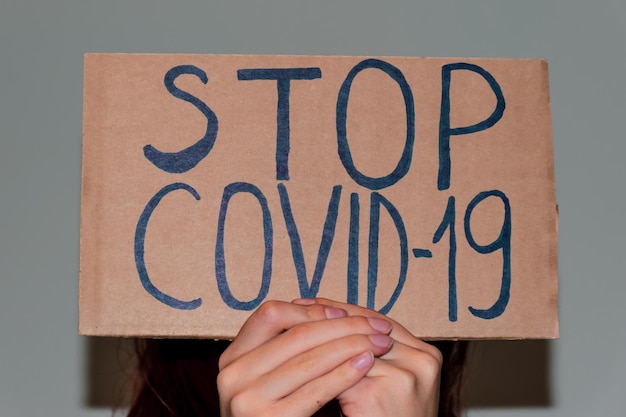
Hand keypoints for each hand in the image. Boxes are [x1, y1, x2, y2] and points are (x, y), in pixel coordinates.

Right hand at [217, 300, 394, 416]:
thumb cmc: (274, 412)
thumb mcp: (267, 375)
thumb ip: (285, 346)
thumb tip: (330, 309)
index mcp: (232, 356)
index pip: (271, 315)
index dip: (311, 311)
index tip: (343, 313)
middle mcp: (233, 374)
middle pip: (296, 334)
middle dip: (343, 327)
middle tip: (376, 327)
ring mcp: (247, 399)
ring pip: (309, 359)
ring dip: (350, 347)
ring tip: (377, 344)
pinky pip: (315, 390)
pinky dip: (344, 374)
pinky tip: (363, 365)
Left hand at [295, 299, 443, 416]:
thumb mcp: (387, 382)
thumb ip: (371, 354)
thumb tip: (333, 320)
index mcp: (427, 354)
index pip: (377, 319)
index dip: (342, 308)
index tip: (313, 301)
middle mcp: (422, 360)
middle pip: (363, 325)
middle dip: (326, 316)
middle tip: (295, 307)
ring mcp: (404, 375)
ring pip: (348, 345)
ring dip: (316, 337)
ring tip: (288, 332)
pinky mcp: (380, 391)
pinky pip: (339, 371)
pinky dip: (316, 364)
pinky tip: (293, 357)